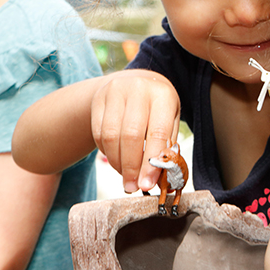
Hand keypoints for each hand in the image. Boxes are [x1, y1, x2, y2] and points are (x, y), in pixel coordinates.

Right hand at [90, 70, 179, 192]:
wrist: (136, 83)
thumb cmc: (158, 109)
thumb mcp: (170, 122)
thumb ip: (166, 148)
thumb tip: (158, 180)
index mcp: (163, 95)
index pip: (157, 133)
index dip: (151, 162)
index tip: (147, 185)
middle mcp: (138, 89)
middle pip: (131, 136)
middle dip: (131, 167)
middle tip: (133, 186)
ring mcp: (115, 92)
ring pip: (111, 136)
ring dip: (117, 163)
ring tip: (126, 177)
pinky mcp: (99, 99)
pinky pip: (99, 133)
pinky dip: (107, 153)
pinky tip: (117, 160)